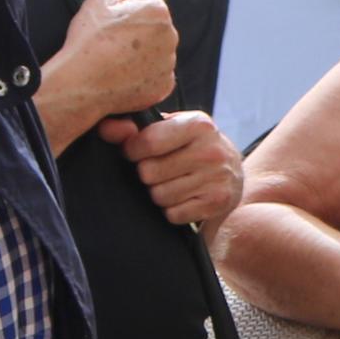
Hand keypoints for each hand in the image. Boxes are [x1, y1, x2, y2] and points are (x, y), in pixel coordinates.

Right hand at [45, 0, 177, 130]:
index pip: (145, 1)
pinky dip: (143, 76)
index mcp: (157, 10)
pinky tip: (124, 76)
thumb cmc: (89, 41)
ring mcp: (168, 63)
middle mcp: (170, 36)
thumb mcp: (97, 1)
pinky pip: (156, 76)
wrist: (82, 84)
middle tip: (111, 42)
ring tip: (116, 59)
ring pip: (156, 52)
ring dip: (141, 53)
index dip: (125, 10)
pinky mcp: (163, 86)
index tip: (112, 23)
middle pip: (153, 27)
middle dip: (136, 31)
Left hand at [102, 111, 243, 229]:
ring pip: (160, 195)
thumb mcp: (169, 129)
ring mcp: (218, 178)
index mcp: (198, 124)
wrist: (233, 175)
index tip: (136, 153)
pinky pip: (174, 214)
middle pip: (149, 172)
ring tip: (174, 184)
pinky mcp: (218, 203)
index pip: (147, 142)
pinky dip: (173, 211)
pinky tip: (184, 199)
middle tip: (161, 171)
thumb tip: (105, 129)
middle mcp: (212, 149)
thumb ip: (135, 128)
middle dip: (148, 175)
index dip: (132, 151)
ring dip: (160, 194)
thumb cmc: (191, 148)